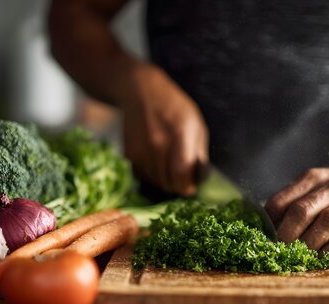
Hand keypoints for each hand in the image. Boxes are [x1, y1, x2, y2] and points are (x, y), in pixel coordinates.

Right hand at [119, 63, 208, 195]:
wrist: (141, 92)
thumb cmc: (175, 108)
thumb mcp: (197, 125)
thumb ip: (200, 154)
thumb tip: (200, 179)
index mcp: (180, 134)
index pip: (182, 175)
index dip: (188, 186)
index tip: (191, 186)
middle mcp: (158, 144)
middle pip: (168, 183)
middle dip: (178, 185)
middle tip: (182, 177)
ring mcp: (141, 149)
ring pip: (156, 182)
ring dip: (165, 180)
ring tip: (169, 165)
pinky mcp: (129, 154)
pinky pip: (143, 176)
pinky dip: (152, 174)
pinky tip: (157, 160)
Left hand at [265, 167, 328, 254]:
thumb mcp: (311, 189)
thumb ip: (290, 204)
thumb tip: (264, 230)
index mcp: (313, 177)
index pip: (282, 200)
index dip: (270, 223)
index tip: (264, 239)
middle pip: (303, 210)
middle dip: (287, 235)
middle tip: (280, 251)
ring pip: (327, 221)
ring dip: (310, 243)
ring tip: (301, 256)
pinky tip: (324, 256)